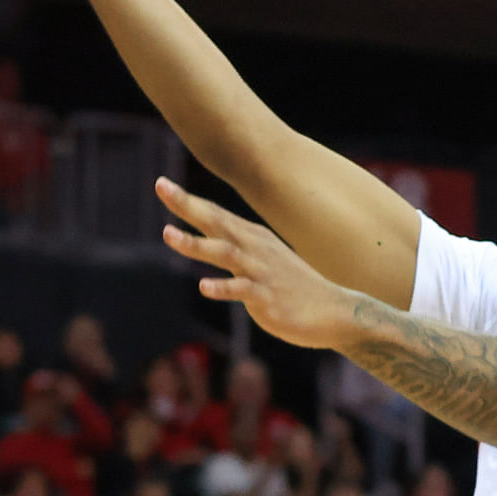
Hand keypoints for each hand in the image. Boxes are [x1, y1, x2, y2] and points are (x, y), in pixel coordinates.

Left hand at [157, 181, 366, 349]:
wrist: (334, 311)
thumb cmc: (294, 286)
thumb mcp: (266, 259)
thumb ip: (239, 247)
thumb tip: (215, 236)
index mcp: (253, 238)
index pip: (215, 214)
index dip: (188, 200)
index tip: (162, 184)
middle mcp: (255, 249)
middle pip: (216, 222)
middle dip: (187, 205)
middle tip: (162, 187)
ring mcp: (261, 272)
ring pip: (224, 252)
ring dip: (195, 243)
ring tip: (168, 235)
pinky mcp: (267, 298)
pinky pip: (241, 291)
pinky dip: (222, 288)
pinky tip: (204, 287)